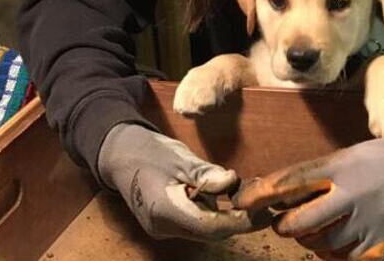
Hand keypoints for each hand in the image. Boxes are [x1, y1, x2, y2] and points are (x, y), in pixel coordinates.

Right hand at [98, 123, 269, 240]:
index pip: (210, 226)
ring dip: (228, 215)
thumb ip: (205, 174)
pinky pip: (197, 223)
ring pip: (205, 229)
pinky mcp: (167, 224)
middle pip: (210, 231)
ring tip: (247, 194)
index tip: (263, 211)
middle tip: (263, 203)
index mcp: (165, 210)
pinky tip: (226, 195)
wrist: (119, 155)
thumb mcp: (179, 157)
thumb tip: (233, 183)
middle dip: (239, 219)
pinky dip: (214, 212)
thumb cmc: (148, 151)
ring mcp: (164, 228)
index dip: (240, 221)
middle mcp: (164, 227)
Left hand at [231, 124, 383, 259]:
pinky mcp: (377, 238)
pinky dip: (328, 252)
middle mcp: (349, 194)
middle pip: (300, 222)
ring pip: (318, 242)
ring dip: (305, 240)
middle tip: (280, 222)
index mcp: (339, 166)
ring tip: (306, 231)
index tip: (243, 201)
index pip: (290, 181)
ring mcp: (364, 219)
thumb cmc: (383, 158)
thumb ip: (318, 173)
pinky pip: (341, 255)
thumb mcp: (348, 155)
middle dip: (283, 225)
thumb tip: (282, 190)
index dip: (262, 194)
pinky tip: (327, 243)